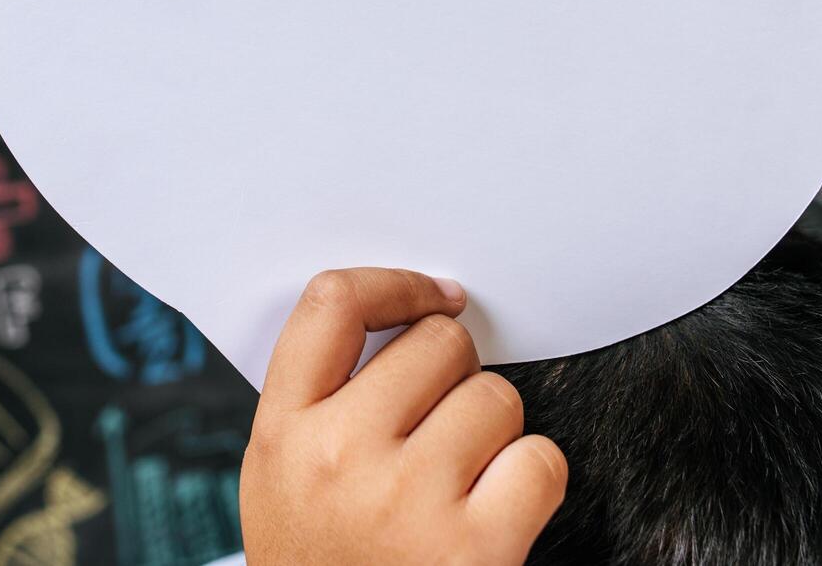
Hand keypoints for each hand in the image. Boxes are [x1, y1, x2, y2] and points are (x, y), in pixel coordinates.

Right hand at [239, 268, 567, 563]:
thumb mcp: (282, 476)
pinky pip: (540, 458)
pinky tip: (497, 512)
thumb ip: (320, 396)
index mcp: (282, 432)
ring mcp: (406, 500)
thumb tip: (406, 313)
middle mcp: (339, 457)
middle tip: (438, 426)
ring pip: (496, 396)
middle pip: (437, 342)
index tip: (433, 298)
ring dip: (494, 432)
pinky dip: (531, 481)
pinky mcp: (475, 548)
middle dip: (454, 374)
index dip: (395, 284)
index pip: (333, 304)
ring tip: (459, 481)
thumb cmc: (321, 564)